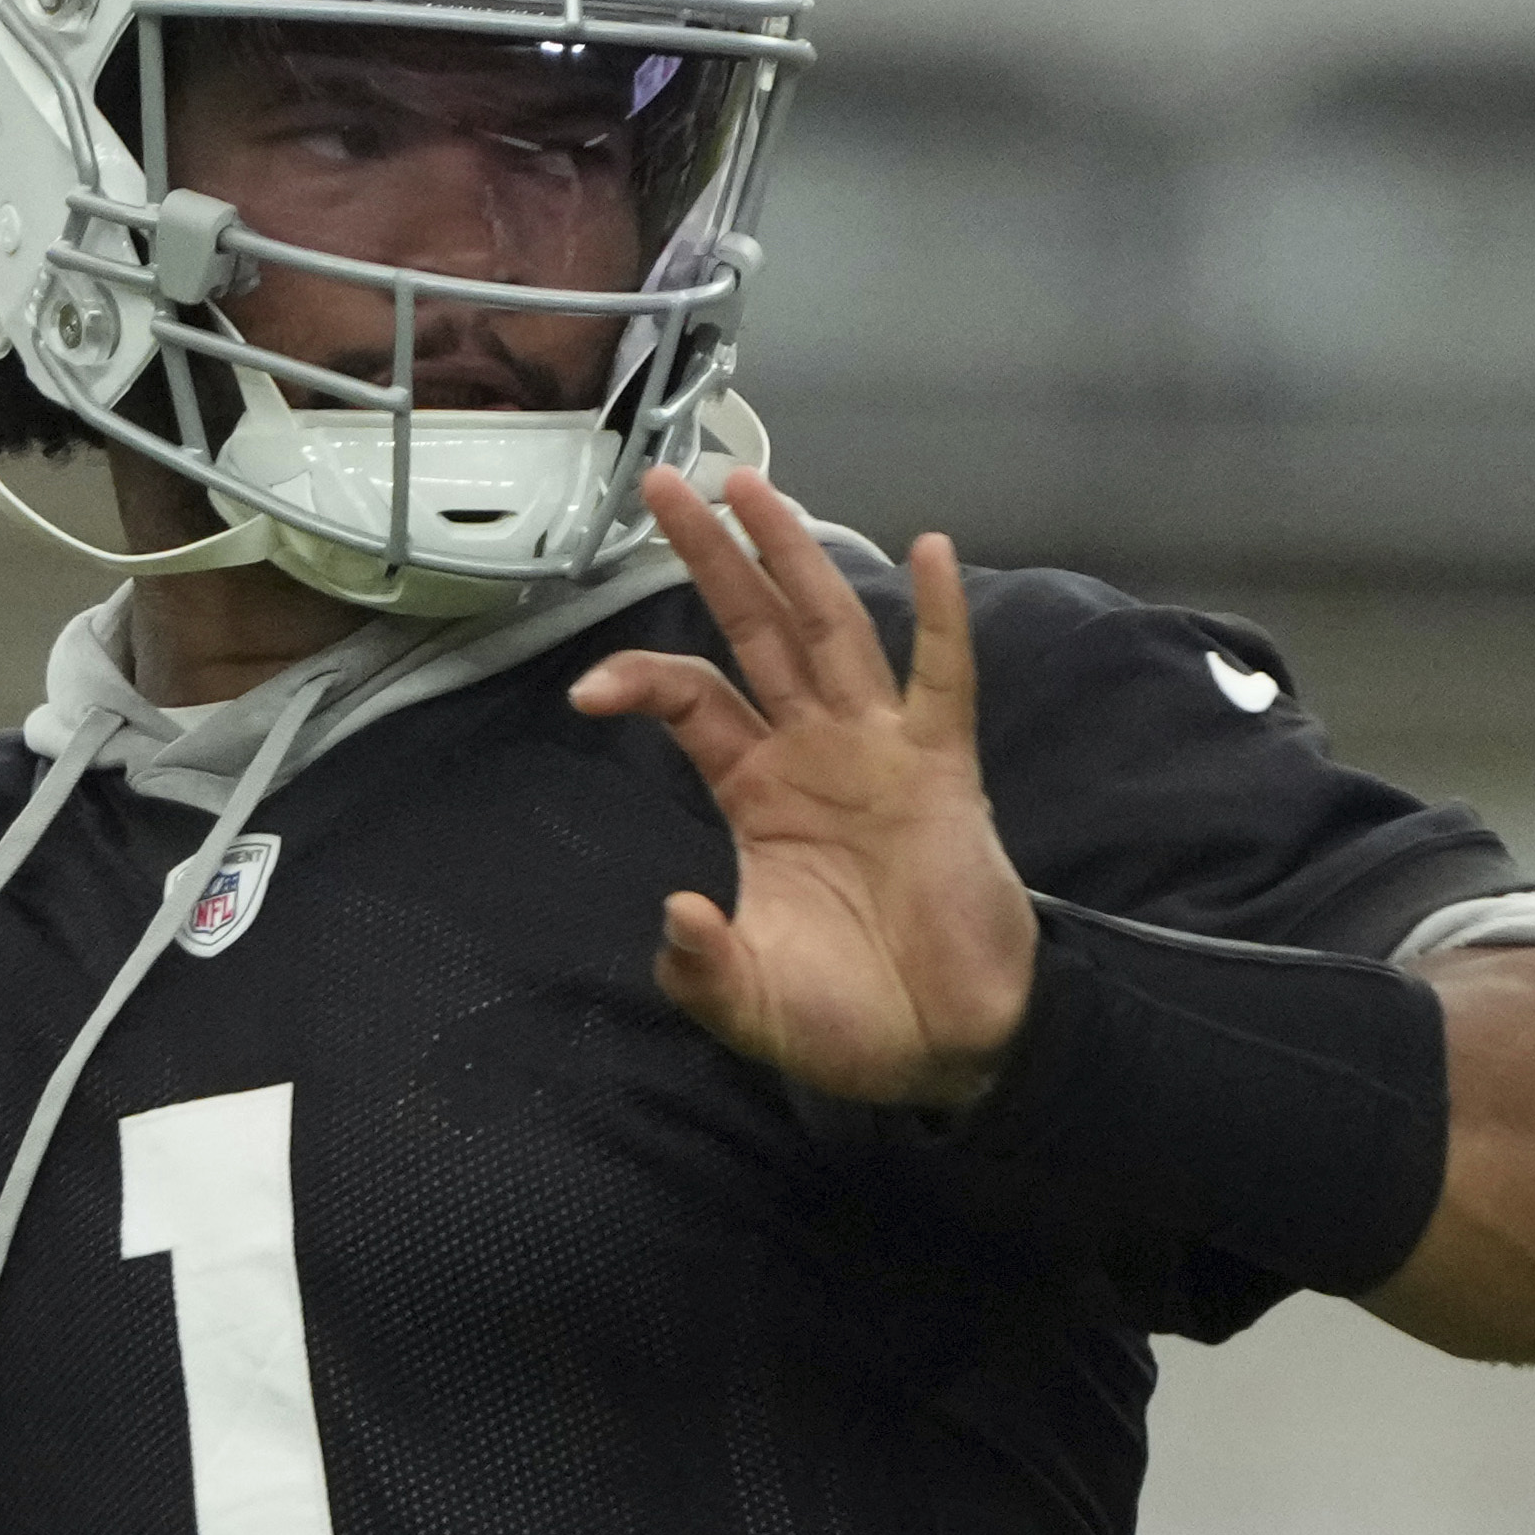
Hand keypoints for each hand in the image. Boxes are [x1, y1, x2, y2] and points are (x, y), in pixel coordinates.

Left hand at [566, 467, 1037, 1105]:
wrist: (946, 1049)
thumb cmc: (849, 1021)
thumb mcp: (750, 1000)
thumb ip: (701, 965)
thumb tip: (675, 912)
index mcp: (757, 791)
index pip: (692, 700)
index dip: (642, 678)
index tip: (588, 691)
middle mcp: (812, 752)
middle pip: (753, 632)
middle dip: (711, 559)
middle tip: (667, 484)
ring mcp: (879, 753)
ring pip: (830, 631)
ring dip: (793, 558)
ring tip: (753, 487)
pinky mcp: (944, 771)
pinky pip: (941, 682)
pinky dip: (940, 619)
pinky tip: (931, 552)